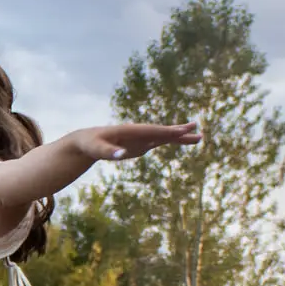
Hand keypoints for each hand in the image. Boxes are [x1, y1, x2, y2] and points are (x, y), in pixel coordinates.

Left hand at [72, 122, 201, 161]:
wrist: (86, 141)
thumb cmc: (90, 144)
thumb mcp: (96, 149)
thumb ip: (109, 152)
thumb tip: (121, 154)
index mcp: (129, 130)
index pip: (151, 131)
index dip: (166, 132)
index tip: (181, 131)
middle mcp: (138, 132)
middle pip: (161, 132)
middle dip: (179, 132)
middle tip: (197, 131)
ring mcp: (140, 138)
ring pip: (163, 137)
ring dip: (179, 137)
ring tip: (197, 136)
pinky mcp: (140, 145)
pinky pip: (159, 142)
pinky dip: (171, 141)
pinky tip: (182, 140)